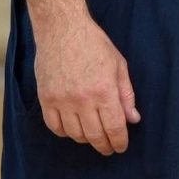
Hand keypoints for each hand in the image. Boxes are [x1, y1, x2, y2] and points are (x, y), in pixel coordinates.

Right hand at [32, 14, 140, 154]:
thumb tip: (133, 118)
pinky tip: (73, 129)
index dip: (119, 141)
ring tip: (93, 137)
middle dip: (104, 145)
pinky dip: (65, 132)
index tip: (121, 147)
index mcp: (104, 90)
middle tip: (109, 148)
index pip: (114, 127)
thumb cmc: (94, 44)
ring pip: (75, 134)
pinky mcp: (45, 99)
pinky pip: (55, 126)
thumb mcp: (119, 65)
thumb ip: (126, 94)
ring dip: (86, 139)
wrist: (62, 30)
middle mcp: (82, 99)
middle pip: (94, 135)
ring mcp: (61, 101)